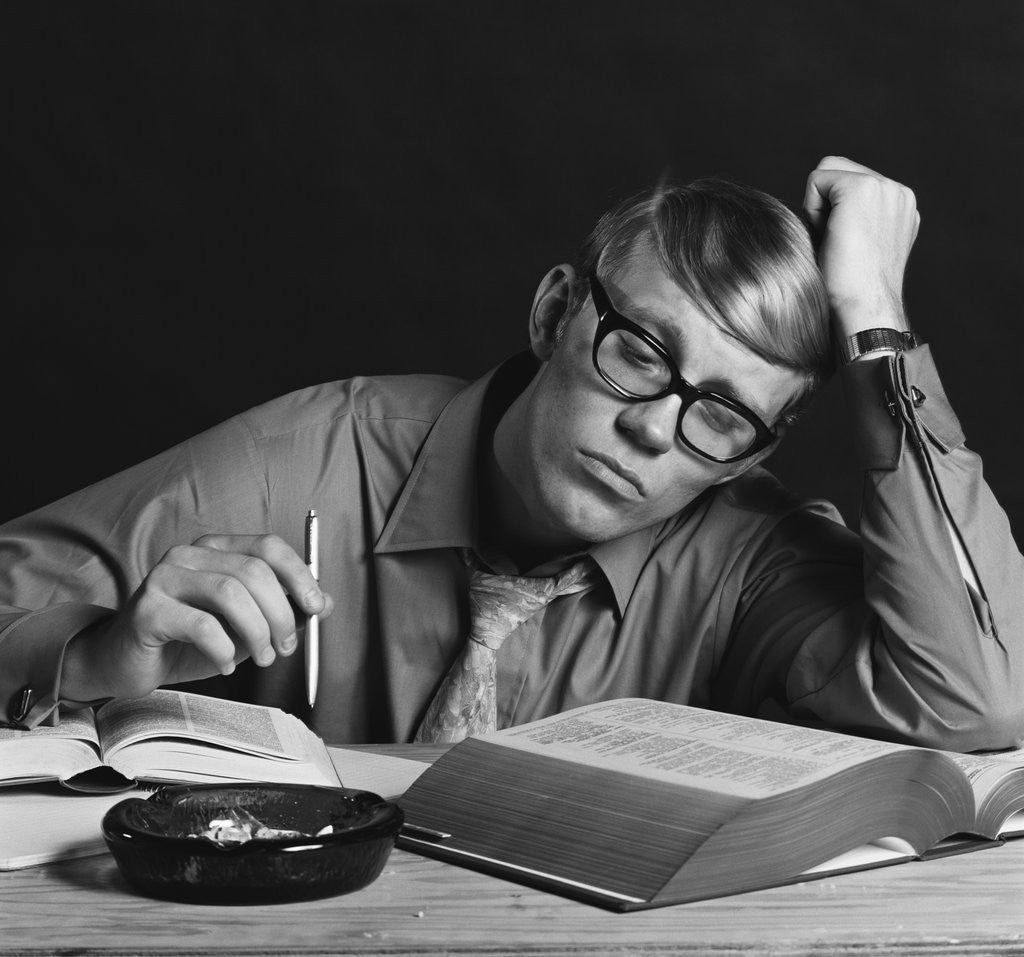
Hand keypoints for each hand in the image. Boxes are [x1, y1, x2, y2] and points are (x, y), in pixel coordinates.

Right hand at [62, 534, 333, 701]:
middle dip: (281, 614)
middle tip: (285, 648)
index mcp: (216, 549)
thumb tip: (325, 604)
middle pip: (253, 572)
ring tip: (260, 658)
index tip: (316, 608)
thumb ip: (282, 610)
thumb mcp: (245, 626)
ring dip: (257, 633)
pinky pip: (201, 625)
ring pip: (231, 594)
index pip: (268, 546)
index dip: (299, 575)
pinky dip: (224, 650)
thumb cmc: (189, 642)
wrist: (126, 663)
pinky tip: (225, 664)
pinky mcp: (147, 609)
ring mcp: (165, 578)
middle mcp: (189, 555)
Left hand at [803, 156, 920, 336]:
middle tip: (833, 244)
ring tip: (833, 242)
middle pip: (838, 167)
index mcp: (901, 208)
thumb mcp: (857, 249)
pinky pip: (817, 179)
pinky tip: (828, 238)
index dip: (831, 211)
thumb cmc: (851, 293)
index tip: (841, 247)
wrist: (865, 311)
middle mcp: (900, 193)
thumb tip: (819, 212)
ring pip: (827, 170)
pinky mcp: (864, 188)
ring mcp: (886, 187)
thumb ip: (850, 222)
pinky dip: (811, 209)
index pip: (851, 182)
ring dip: (818, 207)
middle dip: (824, 202)